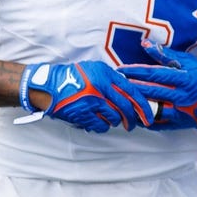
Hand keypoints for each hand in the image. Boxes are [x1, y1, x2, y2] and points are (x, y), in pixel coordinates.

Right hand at [18, 61, 153, 132]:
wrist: (48, 85)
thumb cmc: (72, 77)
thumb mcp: (94, 69)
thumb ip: (112, 78)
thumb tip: (130, 91)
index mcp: (106, 74)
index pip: (132, 91)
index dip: (143, 106)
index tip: (148, 116)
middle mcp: (100, 87)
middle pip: (125, 108)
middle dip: (132, 120)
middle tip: (131, 125)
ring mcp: (91, 101)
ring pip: (114, 118)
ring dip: (114, 121)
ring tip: (109, 118)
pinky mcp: (83, 114)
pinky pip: (101, 125)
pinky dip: (102, 126)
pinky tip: (98, 121)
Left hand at [118, 40, 196, 129]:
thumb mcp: (188, 62)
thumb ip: (166, 55)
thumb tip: (145, 44)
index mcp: (185, 79)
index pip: (156, 74)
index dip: (137, 71)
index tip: (120, 70)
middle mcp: (181, 96)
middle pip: (151, 91)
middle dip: (131, 86)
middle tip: (115, 83)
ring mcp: (179, 112)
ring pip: (152, 108)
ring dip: (134, 103)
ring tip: (119, 97)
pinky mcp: (177, 123)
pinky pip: (156, 123)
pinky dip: (143, 118)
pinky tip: (131, 113)